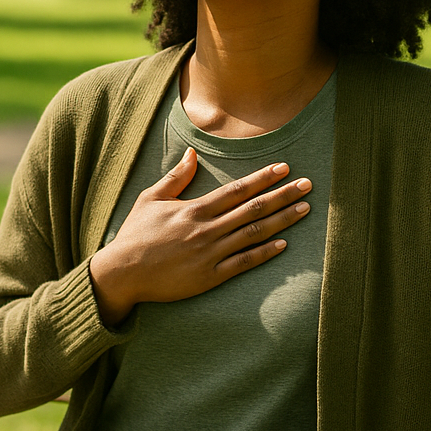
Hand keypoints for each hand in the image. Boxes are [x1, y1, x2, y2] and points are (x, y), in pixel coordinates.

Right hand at [88, 149, 311, 325]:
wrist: (122, 274)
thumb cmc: (135, 235)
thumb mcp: (150, 199)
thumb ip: (176, 178)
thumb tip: (192, 153)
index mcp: (195, 209)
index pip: (237, 190)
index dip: (263, 178)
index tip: (284, 169)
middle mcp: (207, 229)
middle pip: (253, 208)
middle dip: (283, 195)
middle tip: (308, 185)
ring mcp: (211, 253)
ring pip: (254, 233)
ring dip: (282, 221)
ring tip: (304, 210)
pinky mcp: (210, 276)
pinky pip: (243, 263)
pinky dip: (264, 253)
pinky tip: (283, 245)